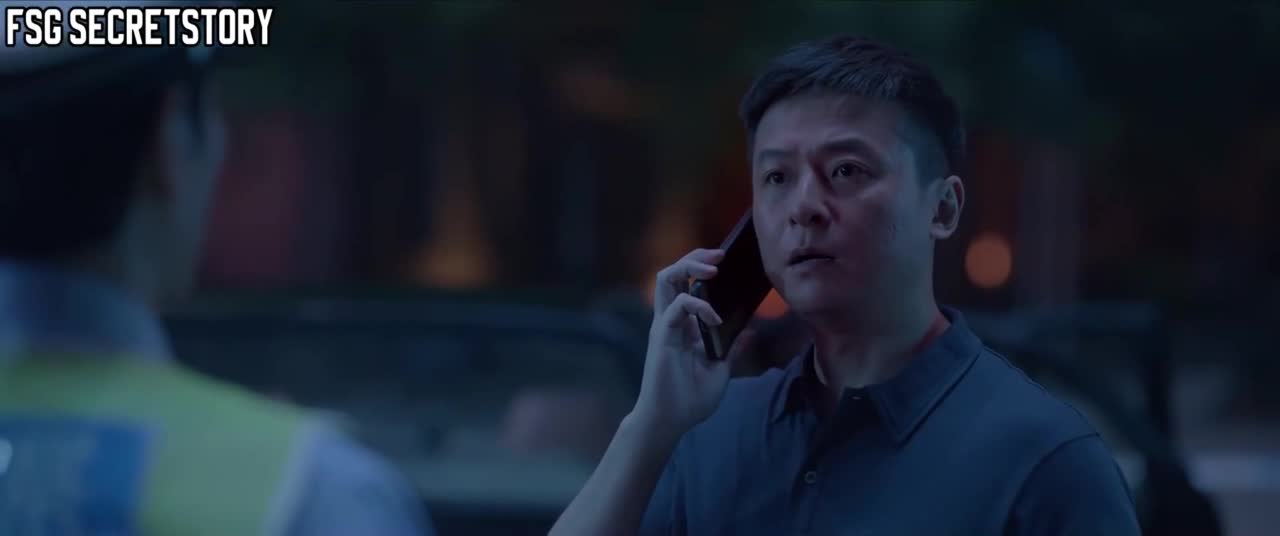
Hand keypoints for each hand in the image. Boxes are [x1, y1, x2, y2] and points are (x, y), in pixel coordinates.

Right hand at [631, 248, 731, 441]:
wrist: (671, 420)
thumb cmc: (691, 399)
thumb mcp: (721, 369)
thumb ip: (731, 348)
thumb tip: (748, 331)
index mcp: (684, 325)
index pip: (687, 283)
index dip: (702, 267)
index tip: (726, 262)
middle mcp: (671, 319)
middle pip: (674, 273)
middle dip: (695, 257)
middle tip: (720, 254)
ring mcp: (665, 325)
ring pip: (667, 279)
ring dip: (690, 267)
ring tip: (713, 269)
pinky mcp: (662, 336)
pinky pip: (677, 306)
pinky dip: (698, 305)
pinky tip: (714, 317)